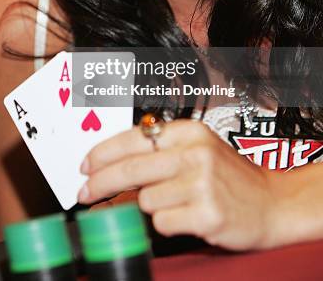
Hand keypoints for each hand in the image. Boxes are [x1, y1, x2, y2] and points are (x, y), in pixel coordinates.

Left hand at [78, 119, 280, 250]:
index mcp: (190, 132)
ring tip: (175, 202)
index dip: (103, 152)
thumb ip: (160, 151)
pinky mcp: (207, 214)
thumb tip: (110, 161)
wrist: (272, 203)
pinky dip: (168, 223)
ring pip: (146, 200)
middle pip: (131, 169)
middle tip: (85, 193)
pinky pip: (163, 223)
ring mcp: (202, 184)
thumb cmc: (228, 176)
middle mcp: (195, 153)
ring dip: (151, 206)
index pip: (134, 137)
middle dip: (100, 183)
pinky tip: (186, 216)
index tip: (85, 165)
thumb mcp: (198, 149)